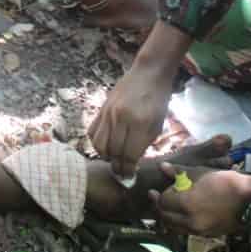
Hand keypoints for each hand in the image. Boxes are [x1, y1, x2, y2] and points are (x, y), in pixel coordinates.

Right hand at [89, 54, 177, 178]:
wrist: (148, 73)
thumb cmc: (158, 100)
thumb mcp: (158, 125)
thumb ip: (143, 145)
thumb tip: (131, 164)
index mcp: (139, 123)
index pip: (128, 156)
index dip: (128, 170)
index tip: (129, 178)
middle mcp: (121, 118)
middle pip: (112, 152)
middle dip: (117, 166)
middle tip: (122, 171)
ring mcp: (108, 113)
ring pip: (99, 144)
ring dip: (106, 156)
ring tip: (114, 158)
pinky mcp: (101, 108)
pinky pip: (93, 132)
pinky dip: (97, 143)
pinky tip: (107, 144)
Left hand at [150, 165, 250, 235]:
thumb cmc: (226, 182)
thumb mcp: (202, 172)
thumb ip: (180, 172)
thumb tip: (162, 167)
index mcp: (187, 204)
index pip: (163, 203)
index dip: (158, 196)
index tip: (155, 190)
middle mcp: (190, 221)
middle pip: (165, 217)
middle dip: (159, 208)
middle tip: (157, 198)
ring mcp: (199, 231)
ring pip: (174, 227)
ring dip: (168, 218)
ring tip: (168, 208)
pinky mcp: (207, 235)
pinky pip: (186, 231)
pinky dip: (179, 224)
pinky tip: (182, 215)